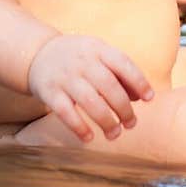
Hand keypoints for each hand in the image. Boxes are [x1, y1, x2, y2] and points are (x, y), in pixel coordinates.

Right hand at [27, 35, 153, 143]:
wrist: (36, 53)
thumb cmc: (78, 58)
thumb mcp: (98, 54)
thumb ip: (119, 72)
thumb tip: (141, 96)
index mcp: (98, 49)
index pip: (123, 63)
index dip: (139, 81)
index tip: (149, 99)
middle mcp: (82, 61)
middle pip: (109, 86)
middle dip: (124, 108)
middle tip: (131, 124)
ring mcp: (65, 76)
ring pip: (89, 101)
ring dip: (106, 121)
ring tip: (114, 134)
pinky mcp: (49, 92)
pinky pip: (65, 112)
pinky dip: (78, 127)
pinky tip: (89, 137)